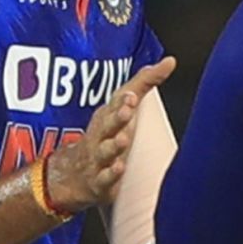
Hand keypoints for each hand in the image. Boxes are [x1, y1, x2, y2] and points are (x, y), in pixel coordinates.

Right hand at [45, 57, 175, 211]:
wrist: (72, 174)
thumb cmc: (104, 135)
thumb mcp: (122, 108)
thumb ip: (145, 84)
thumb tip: (170, 61)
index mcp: (108, 116)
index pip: (115, 105)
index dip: (123, 100)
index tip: (132, 95)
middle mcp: (101, 135)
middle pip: (108, 124)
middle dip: (118, 116)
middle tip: (128, 109)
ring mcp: (99, 158)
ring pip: (105, 150)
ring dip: (114, 144)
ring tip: (123, 139)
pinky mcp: (99, 182)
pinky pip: (104, 178)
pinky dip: (110, 174)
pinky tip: (119, 169)